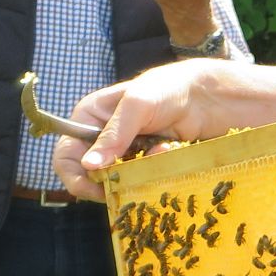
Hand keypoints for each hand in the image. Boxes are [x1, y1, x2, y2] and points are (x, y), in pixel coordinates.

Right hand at [51, 60, 240, 200]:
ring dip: (137, 172)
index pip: (66, 155)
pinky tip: (169, 149)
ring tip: (160, 149)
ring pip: (118, 181)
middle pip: (90, 176)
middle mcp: (103, 138)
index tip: (96, 188)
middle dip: (112, 177)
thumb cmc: (169, 88)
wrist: (209, 95)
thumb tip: (89, 166)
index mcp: (90, 118)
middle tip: (133, 174)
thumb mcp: (137, 104)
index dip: (75, 176)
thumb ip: (113, 134)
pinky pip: (141, 180)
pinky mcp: (146, 163)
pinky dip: (155, 170)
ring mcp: (125, 153)